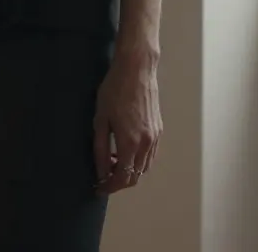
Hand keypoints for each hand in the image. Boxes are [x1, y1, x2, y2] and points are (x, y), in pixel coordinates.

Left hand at [93, 47, 162, 193]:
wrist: (136, 70)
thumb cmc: (113, 91)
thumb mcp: (100, 119)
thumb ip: (99, 148)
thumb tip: (100, 170)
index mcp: (130, 142)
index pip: (122, 177)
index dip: (109, 186)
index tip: (98, 188)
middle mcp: (146, 144)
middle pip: (135, 176)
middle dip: (118, 182)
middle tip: (102, 178)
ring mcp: (155, 137)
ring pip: (144, 167)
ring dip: (128, 171)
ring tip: (110, 161)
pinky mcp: (159, 130)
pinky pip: (150, 155)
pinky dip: (137, 160)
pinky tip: (123, 150)